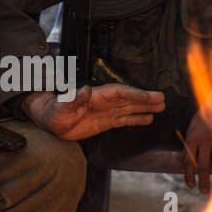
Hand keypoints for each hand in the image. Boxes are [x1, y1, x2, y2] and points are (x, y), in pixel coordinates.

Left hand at [20, 84, 164, 140]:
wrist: (49, 121)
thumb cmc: (54, 112)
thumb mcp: (61, 106)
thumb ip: (73, 99)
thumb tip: (85, 90)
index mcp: (96, 97)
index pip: (120, 93)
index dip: (135, 94)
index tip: (150, 96)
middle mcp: (104, 103)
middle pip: (129, 99)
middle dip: (145, 98)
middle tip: (163, 98)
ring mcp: (105, 112)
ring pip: (129, 108)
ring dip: (145, 107)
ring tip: (161, 107)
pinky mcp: (105, 122)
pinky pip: (124, 119)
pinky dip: (136, 119)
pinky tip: (148, 119)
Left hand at [180, 82, 211, 192]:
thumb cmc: (205, 115)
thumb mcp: (193, 126)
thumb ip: (190, 143)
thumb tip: (184, 161)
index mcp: (192, 137)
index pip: (187, 160)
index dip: (188, 174)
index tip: (190, 184)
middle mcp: (203, 139)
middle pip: (201, 165)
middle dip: (202, 181)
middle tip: (202, 191)